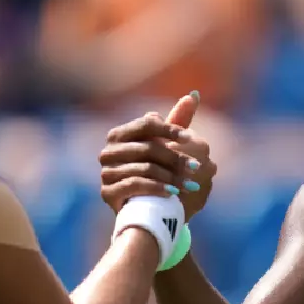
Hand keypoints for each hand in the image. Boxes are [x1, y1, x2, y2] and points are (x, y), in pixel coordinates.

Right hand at [99, 92, 216, 218]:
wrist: (142, 209)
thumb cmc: (156, 171)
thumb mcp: (167, 145)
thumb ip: (178, 120)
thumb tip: (194, 95)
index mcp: (119, 134)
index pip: (147, 124)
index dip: (169, 129)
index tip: (190, 138)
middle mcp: (108, 151)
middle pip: (148, 148)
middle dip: (176, 158)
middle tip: (197, 167)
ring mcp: (106, 172)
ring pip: (145, 168)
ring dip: (172, 177)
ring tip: (192, 184)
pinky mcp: (107, 192)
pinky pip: (135, 185)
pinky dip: (157, 188)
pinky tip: (174, 194)